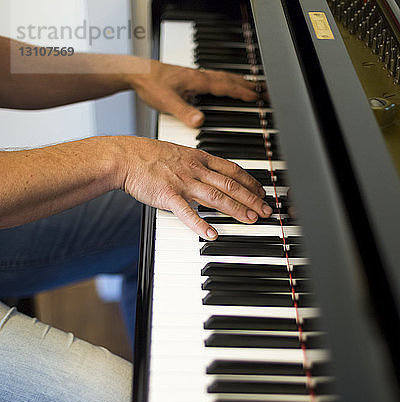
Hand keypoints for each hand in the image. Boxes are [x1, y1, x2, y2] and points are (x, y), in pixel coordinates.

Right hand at [114, 136, 271, 237]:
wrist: (124, 156)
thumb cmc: (147, 156)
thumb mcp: (178, 153)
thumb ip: (196, 164)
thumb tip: (211, 174)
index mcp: (199, 158)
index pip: (232, 170)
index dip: (250, 182)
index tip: (262, 192)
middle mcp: (195, 169)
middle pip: (231, 185)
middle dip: (252, 199)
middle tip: (266, 211)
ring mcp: (183, 182)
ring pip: (217, 197)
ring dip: (236, 210)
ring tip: (251, 220)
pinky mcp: (169, 195)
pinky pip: (187, 212)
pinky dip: (201, 224)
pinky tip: (213, 234)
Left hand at [126, 60, 260, 127]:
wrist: (138, 73)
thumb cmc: (151, 84)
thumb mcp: (168, 102)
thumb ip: (185, 112)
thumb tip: (200, 121)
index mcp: (198, 81)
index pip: (226, 87)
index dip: (242, 92)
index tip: (256, 97)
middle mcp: (199, 77)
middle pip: (229, 80)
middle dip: (246, 85)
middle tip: (261, 91)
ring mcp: (195, 77)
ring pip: (222, 78)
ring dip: (237, 82)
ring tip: (249, 87)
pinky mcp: (189, 79)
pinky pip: (214, 79)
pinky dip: (225, 82)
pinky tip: (223, 87)